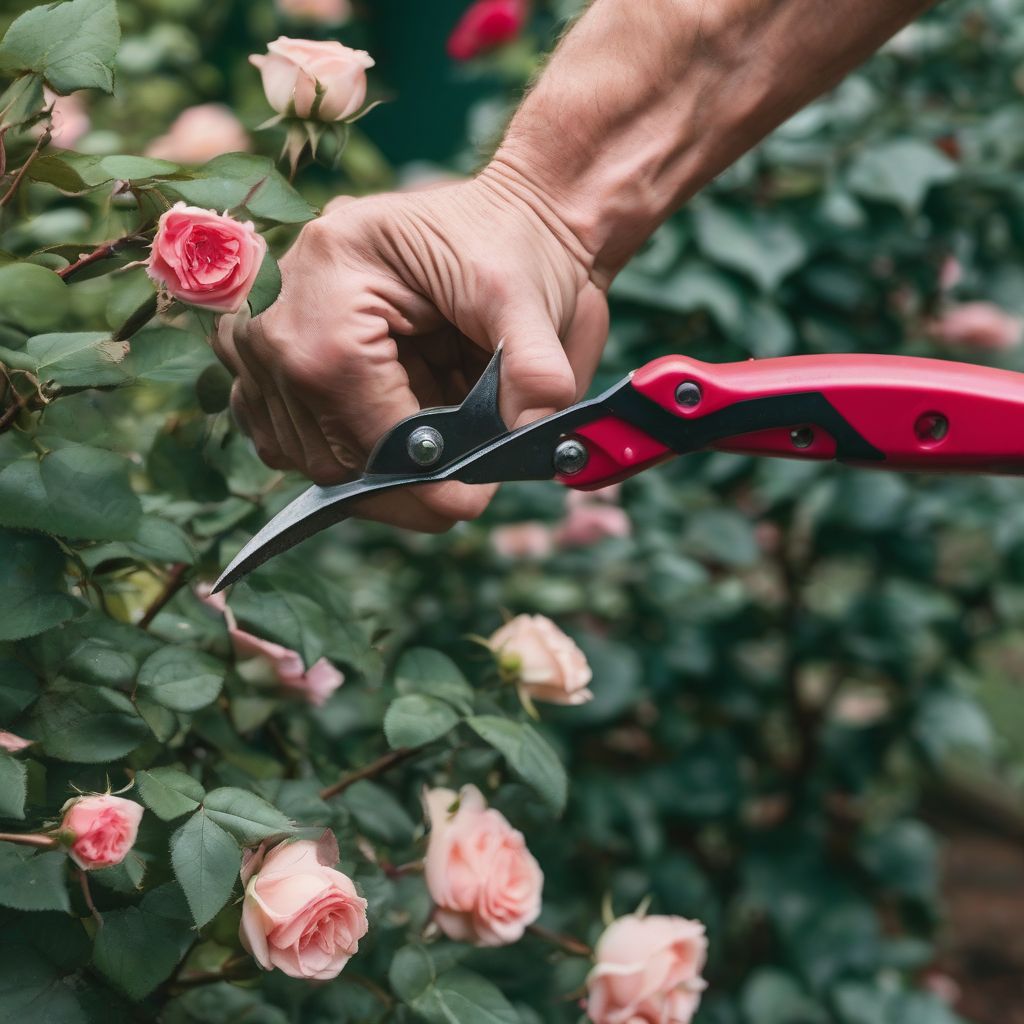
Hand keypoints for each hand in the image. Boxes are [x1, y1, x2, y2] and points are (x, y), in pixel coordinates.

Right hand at [214, 169, 607, 529]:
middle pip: (330, 455)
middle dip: (407, 478)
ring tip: (437, 431)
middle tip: (465, 482)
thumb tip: (514, 454)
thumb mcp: (531, 300)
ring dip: (383, 465)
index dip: (421, 475)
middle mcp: (274, 309)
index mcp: (330, 278)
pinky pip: (297, 442)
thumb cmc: (512, 246)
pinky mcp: (261, 361)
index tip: (471, 499)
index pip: (359, 420)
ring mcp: (257, 337)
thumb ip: (533, 374)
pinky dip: (353, 451)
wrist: (499, 214)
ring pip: (314, 459)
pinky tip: (399, 425)